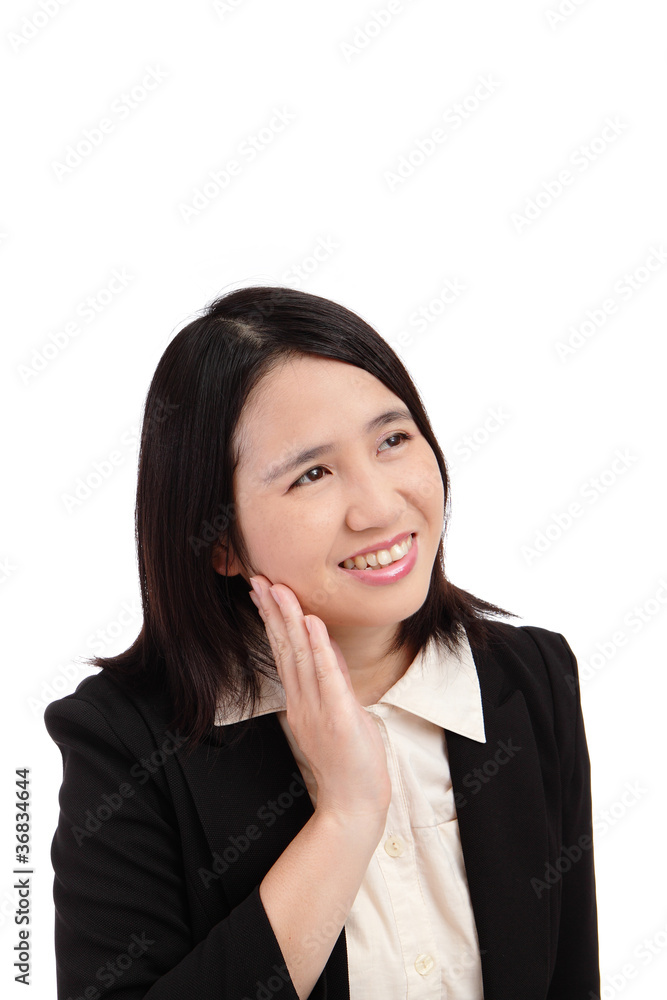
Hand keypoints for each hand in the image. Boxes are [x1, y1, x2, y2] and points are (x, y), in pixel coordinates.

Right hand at [248, 575, 391, 826]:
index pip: (283, 652)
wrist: (354, 806)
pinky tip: (313, 624)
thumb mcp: (338, 713)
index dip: (273, 619)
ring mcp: (318, 709)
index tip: (262, 591)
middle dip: (272, 611)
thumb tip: (325, 646)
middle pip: (284, 648)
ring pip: (300, 657)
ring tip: (280, 590)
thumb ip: (330, 679)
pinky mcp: (339, 717)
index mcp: (300, 701)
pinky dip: (319, 648)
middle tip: (258, 579)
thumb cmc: (349, 762)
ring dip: (290, 620)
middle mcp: (303, 701)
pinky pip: (327, 677)